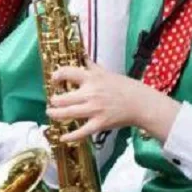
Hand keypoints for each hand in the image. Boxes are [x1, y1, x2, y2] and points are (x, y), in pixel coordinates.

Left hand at [48, 61, 180, 143]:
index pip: (67, 73)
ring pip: (68, 113)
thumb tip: (81, 54)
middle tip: (52, 102)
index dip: (57, 75)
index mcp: (92, 78)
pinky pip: (82, 131)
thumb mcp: (106, 72)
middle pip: (64, 98)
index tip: (54, 79)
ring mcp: (94, 109)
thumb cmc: (123, 87)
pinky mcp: (100, 123)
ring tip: (51, 113)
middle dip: (54, 101)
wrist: (140, 103)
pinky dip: (71, 135)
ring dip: (56, 114)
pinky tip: (62, 137)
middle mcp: (90, 93)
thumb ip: (91, 66)